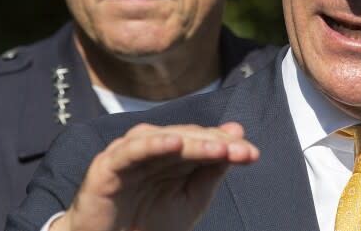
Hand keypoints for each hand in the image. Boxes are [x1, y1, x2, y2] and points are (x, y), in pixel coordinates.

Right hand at [51, 122, 258, 230]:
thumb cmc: (147, 223)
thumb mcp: (189, 200)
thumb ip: (211, 172)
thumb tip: (237, 138)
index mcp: (171, 152)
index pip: (204, 140)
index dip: (228, 145)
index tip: (253, 154)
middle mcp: (151, 146)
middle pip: (188, 137)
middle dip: (218, 143)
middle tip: (243, 151)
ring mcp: (129, 152)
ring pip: (165, 139)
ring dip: (194, 142)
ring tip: (220, 148)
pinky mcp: (107, 165)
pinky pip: (131, 150)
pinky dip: (152, 144)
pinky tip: (174, 143)